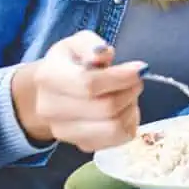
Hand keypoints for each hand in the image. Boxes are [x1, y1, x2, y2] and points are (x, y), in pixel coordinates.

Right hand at [11, 30, 145, 151]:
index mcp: (48, 78)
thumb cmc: (72, 63)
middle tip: (137, 79)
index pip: (88, 84)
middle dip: (129, 91)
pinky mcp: (82, 145)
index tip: (140, 68)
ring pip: (113, 127)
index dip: (120, 77)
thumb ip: (90, 44)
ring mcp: (65, 132)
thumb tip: (102, 54)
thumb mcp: (78, 42)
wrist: (55, 91)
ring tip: (128, 93)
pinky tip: (125, 108)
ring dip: (130, 107)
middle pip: (105, 108)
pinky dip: (130, 122)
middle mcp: (50, 109)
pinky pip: (119, 139)